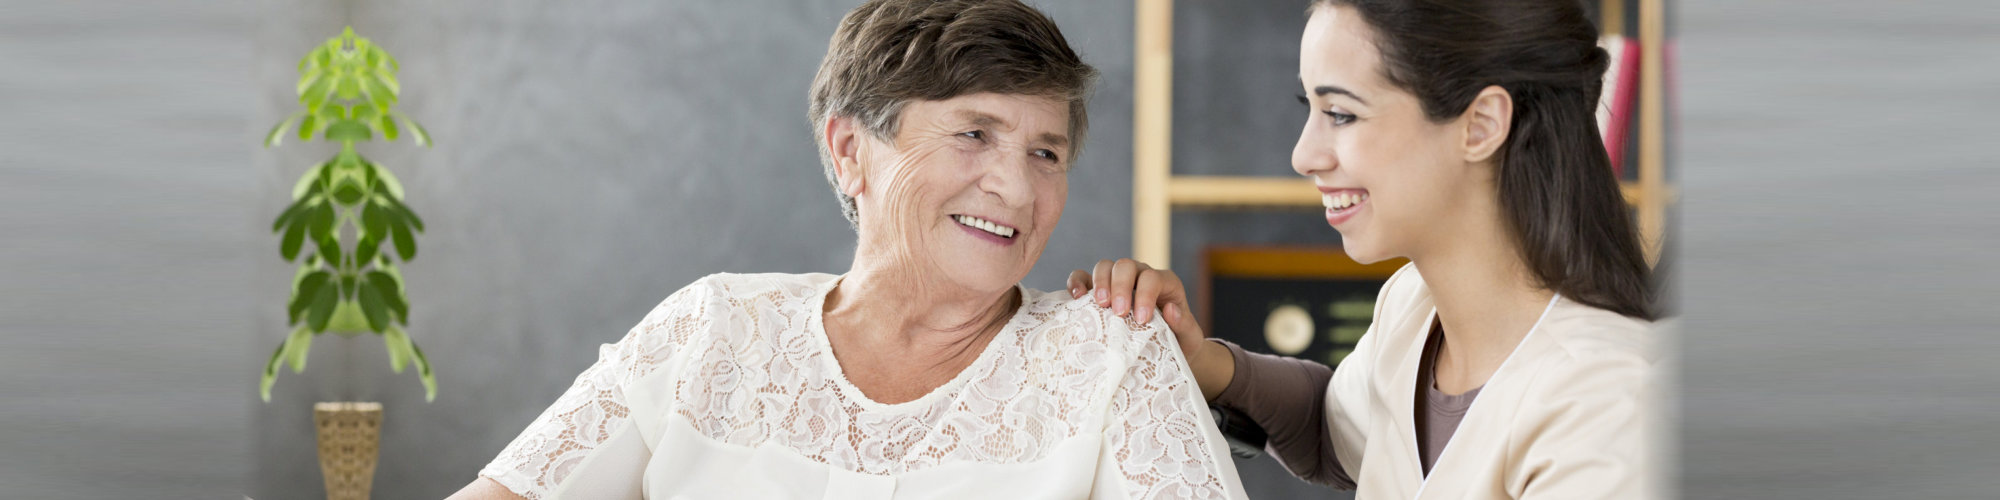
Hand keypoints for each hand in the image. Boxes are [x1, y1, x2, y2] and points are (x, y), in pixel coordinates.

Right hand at [1068, 258, 1232, 399]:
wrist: (1166, 349)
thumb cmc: (1178, 341)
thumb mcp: (1189, 337)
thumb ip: (1184, 324)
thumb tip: (1170, 310)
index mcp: (1164, 283)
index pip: (1152, 277)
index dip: (1145, 294)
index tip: (1141, 319)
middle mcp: (1140, 275)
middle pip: (1126, 265)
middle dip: (1120, 286)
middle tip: (1118, 312)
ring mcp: (1118, 281)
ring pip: (1105, 266)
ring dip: (1100, 282)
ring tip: (1100, 304)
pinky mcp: (1099, 291)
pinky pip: (1083, 277)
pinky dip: (1077, 282)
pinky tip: (1076, 297)